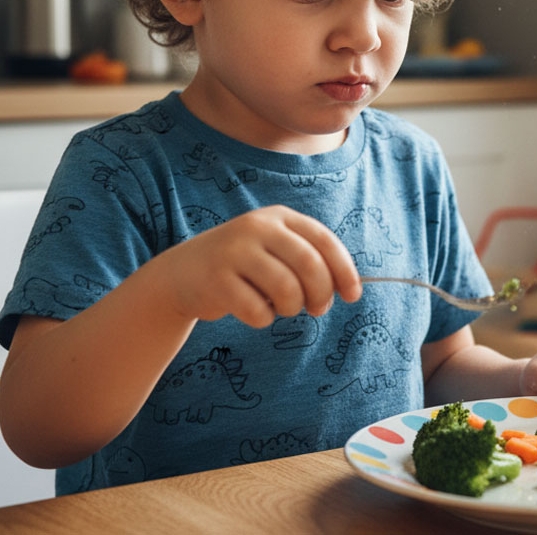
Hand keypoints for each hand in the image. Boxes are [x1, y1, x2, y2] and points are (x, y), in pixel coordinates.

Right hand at [154, 205, 361, 326]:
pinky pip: (257, 310)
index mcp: (280, 217)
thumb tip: (349, 288)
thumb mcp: (276, 250)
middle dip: (322, 294)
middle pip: (310, 265)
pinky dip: (263, 319)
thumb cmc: (244, 266)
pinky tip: (255, 312)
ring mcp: (235, 251)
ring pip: (286, 289)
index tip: (354, 295)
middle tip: (318, 309)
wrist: (182, 273)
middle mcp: (258, 227)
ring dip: (292, 308)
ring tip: (283, 308)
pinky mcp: (216, 279)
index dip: (344, 270)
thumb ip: (309, 261)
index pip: (324, 241)